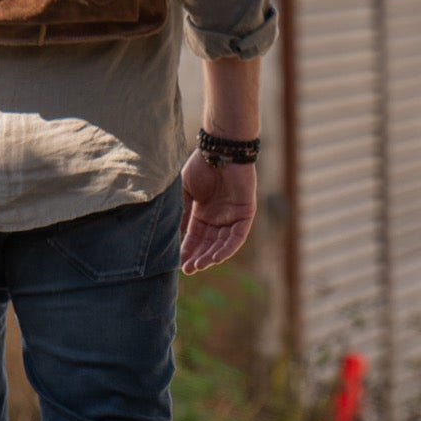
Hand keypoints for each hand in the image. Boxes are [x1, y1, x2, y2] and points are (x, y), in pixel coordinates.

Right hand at [179, 150, 255, 273]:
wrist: (220, 150)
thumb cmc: (201, 166)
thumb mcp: (185, 191)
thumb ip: (182, 212)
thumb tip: (174, 234)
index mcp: (203, 212)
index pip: (195, 237)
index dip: (187, 250)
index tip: (178, 264)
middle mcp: (218, 217)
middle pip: (208, 244)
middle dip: (198, 257)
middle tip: (187, 270)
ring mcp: (232, 216)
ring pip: (222, 244)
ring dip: (211, 256)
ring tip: (199, 266)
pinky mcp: (245, 213)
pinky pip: (237, 236)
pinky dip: (227, 247)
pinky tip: (216, 257)